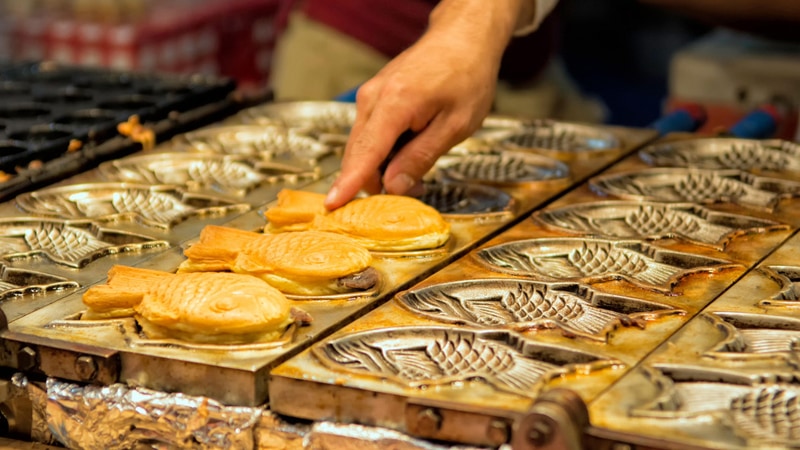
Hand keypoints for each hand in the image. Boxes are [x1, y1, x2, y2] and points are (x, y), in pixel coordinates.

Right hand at [324, 0, 523, 209]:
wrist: (462, 39)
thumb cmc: (466, 77)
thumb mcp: (455, 126)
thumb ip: (421, 157)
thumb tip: (394, 186)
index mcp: (395, 103)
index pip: (366, 153)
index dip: (349, 183)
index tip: (332, 205)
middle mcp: (373, 98)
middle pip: (359, 154)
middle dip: (376, 182)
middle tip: (412, 193)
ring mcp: (370, 96)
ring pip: (363, 146)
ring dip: (382, 167)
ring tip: (416, 171)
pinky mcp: (373, 97)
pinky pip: (369, 134)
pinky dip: (383, 151)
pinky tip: (408, 152)